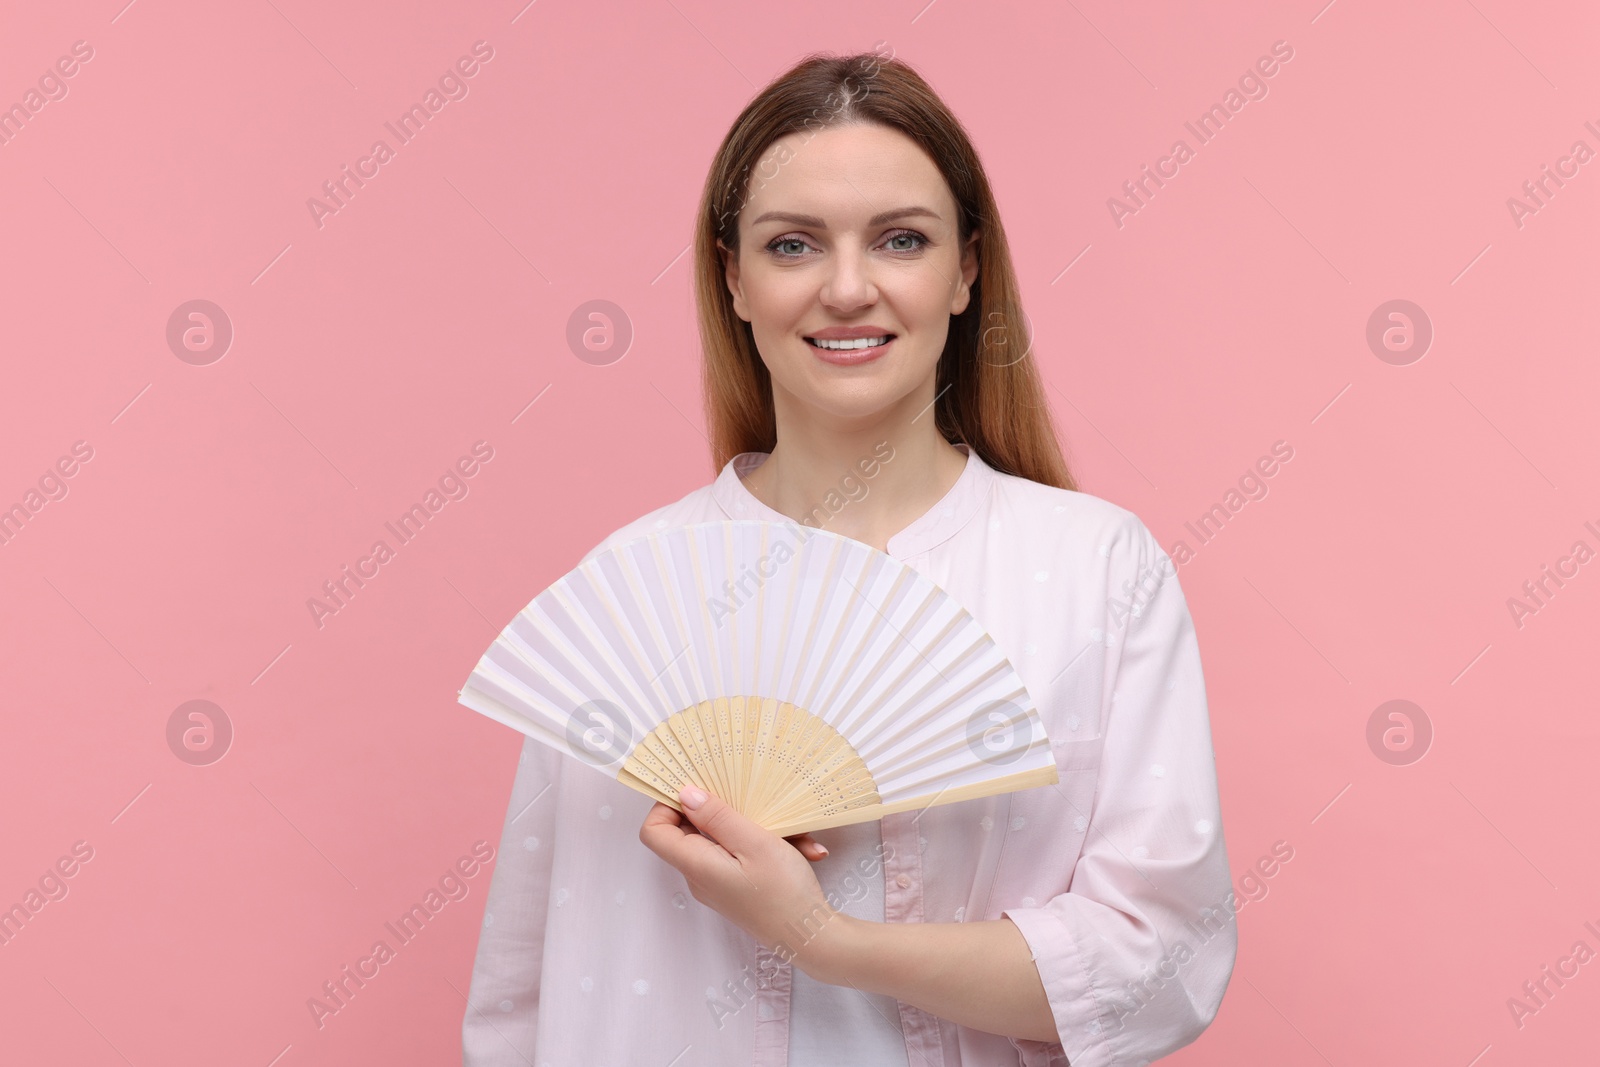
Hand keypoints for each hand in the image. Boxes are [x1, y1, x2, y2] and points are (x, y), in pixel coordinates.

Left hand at [639, 785, 846, 969]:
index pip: (654, 830)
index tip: (696, 787)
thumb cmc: (784, 891)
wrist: (811, 937)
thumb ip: (717, 817)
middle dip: (722, 811)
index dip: (666, 804)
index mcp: (696, 865)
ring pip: (723, 840)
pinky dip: (763, 845)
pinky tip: (800, 848)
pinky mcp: (736, 886)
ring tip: (793, 833)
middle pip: (690, 831)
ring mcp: (717, 882)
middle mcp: (700, 875)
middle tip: (753, 800)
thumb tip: (685, 794)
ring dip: (754, 828)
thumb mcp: (754, 843)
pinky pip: (740, 855)